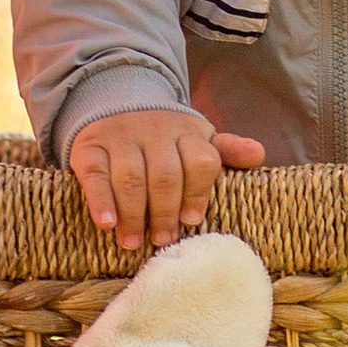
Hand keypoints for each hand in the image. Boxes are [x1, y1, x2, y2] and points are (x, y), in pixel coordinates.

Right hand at [68, 108, 264, 251]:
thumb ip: (226, 150)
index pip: (200, 160)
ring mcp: (120, 136)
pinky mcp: (89, 146)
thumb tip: (258, 154)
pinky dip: (100, 200)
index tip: (192, 221)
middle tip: (163, 241)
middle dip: (165, 212)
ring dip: (134, 214)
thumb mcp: (197, 139)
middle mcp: (154, 130)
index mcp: (186, 131)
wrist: (116, 104)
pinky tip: (107, 224)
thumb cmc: (165, 138)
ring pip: (130, 177)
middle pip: (165, 175)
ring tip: (133, 242)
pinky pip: (94, 174)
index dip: (198, 193)